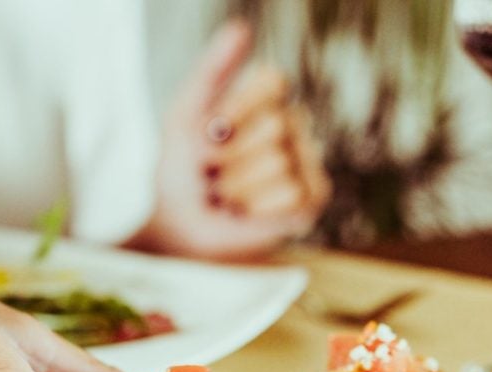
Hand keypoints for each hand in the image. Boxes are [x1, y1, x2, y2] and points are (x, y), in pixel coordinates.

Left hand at [139, 20, 330, 259]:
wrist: (179, 224)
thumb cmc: (181, 167)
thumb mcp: (184, 115)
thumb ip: (212, 70)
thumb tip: (242, 26)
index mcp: (267, 97)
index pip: (274, 82)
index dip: (237, 110)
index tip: (209, 131)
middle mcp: (293, 125)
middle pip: (275, 126)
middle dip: (230, 155)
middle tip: (214, 171)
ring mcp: (307, 162)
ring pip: (280, 164)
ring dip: (238, 186)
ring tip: (227, 194)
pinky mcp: (312, 200)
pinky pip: (292, 196)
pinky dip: (257, 209)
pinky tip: (246, 212)